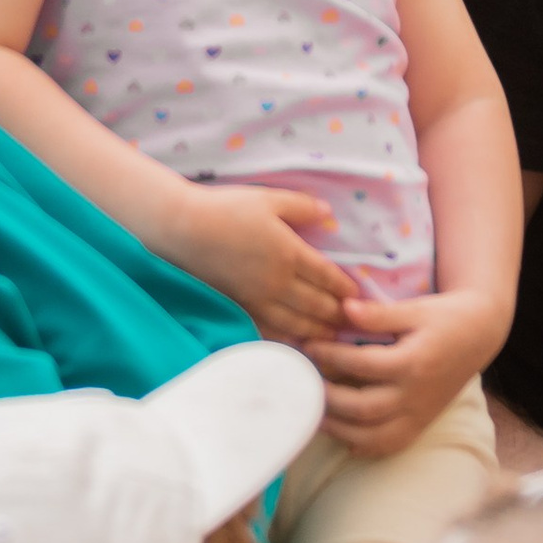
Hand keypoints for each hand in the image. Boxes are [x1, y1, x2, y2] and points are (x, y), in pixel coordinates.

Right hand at [163, 180, 353, 343]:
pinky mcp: (241, 309)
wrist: (184, 230)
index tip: (358, 297)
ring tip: (333, 339)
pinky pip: (271, 331)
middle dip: (338, 316)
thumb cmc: (227, 209)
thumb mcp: (268, 198)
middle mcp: (279, 282)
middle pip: (317, 306)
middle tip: (354, 324)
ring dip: (319, 333)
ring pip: (298, 324)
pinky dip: (288, 340)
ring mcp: (259, 300)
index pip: (327, 277)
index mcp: (290, 253)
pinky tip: (296, 344)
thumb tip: (329, 214)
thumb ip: (301, 206)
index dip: (346, 289)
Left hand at [308, 285, 506, 457]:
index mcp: (414, 362)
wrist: (481, 334)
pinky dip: (365, 446)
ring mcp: (420, 414)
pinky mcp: (422, 424)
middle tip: (304, 384)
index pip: (362, 365)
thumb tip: (343, 308)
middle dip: (329, 399)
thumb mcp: (415, 308)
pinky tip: (344, 437)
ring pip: (374, 437)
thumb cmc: (445, 317)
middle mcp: (416, 395)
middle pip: (364, 409)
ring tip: (314, 413)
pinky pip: (391, 445)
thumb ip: (379, 314)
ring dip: (341, 430)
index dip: (331, 356)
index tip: (307, 346)